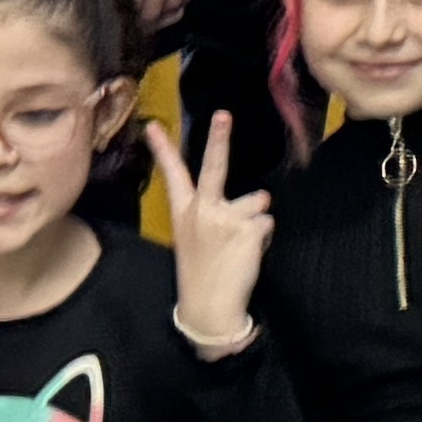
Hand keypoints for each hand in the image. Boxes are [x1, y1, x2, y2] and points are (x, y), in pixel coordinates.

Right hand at [168, 113, 277, 352]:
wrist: (208, 306)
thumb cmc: (202, 270)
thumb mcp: (194, 238)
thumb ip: (216, 213)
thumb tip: (258, 198)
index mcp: (184, 212)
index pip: (173, 175)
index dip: (163, 149)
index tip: (154, 126)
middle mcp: (202, 210)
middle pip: (214, 167)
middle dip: (219, 139)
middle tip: (223, 115)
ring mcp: (225, 219)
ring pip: (258, 201)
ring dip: (256, 219)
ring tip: (240, 243)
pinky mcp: (248, 230)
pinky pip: (267, 222)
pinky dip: (264, 236)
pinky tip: (249, 253)